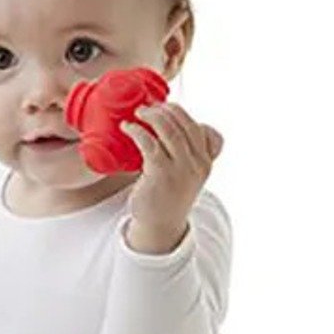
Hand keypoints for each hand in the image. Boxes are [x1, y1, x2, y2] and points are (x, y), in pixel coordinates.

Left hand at [121, 102, 223, 235]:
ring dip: (151, 116)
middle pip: (184, 123)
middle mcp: (197, 163)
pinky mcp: (161, 173)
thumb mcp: (185, 173)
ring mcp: (181, 168)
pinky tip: (127, 128)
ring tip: (137, 113)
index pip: (198, 127)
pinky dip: (137, 130)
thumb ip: (185, 153)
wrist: (160, 225)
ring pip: (168, 129)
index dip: (179, 112)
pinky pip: (150, 143)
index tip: (163, 107)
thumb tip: (169, 126)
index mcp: (205, 161)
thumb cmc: (167, 196)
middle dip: (164, 110)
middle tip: (146, 108)